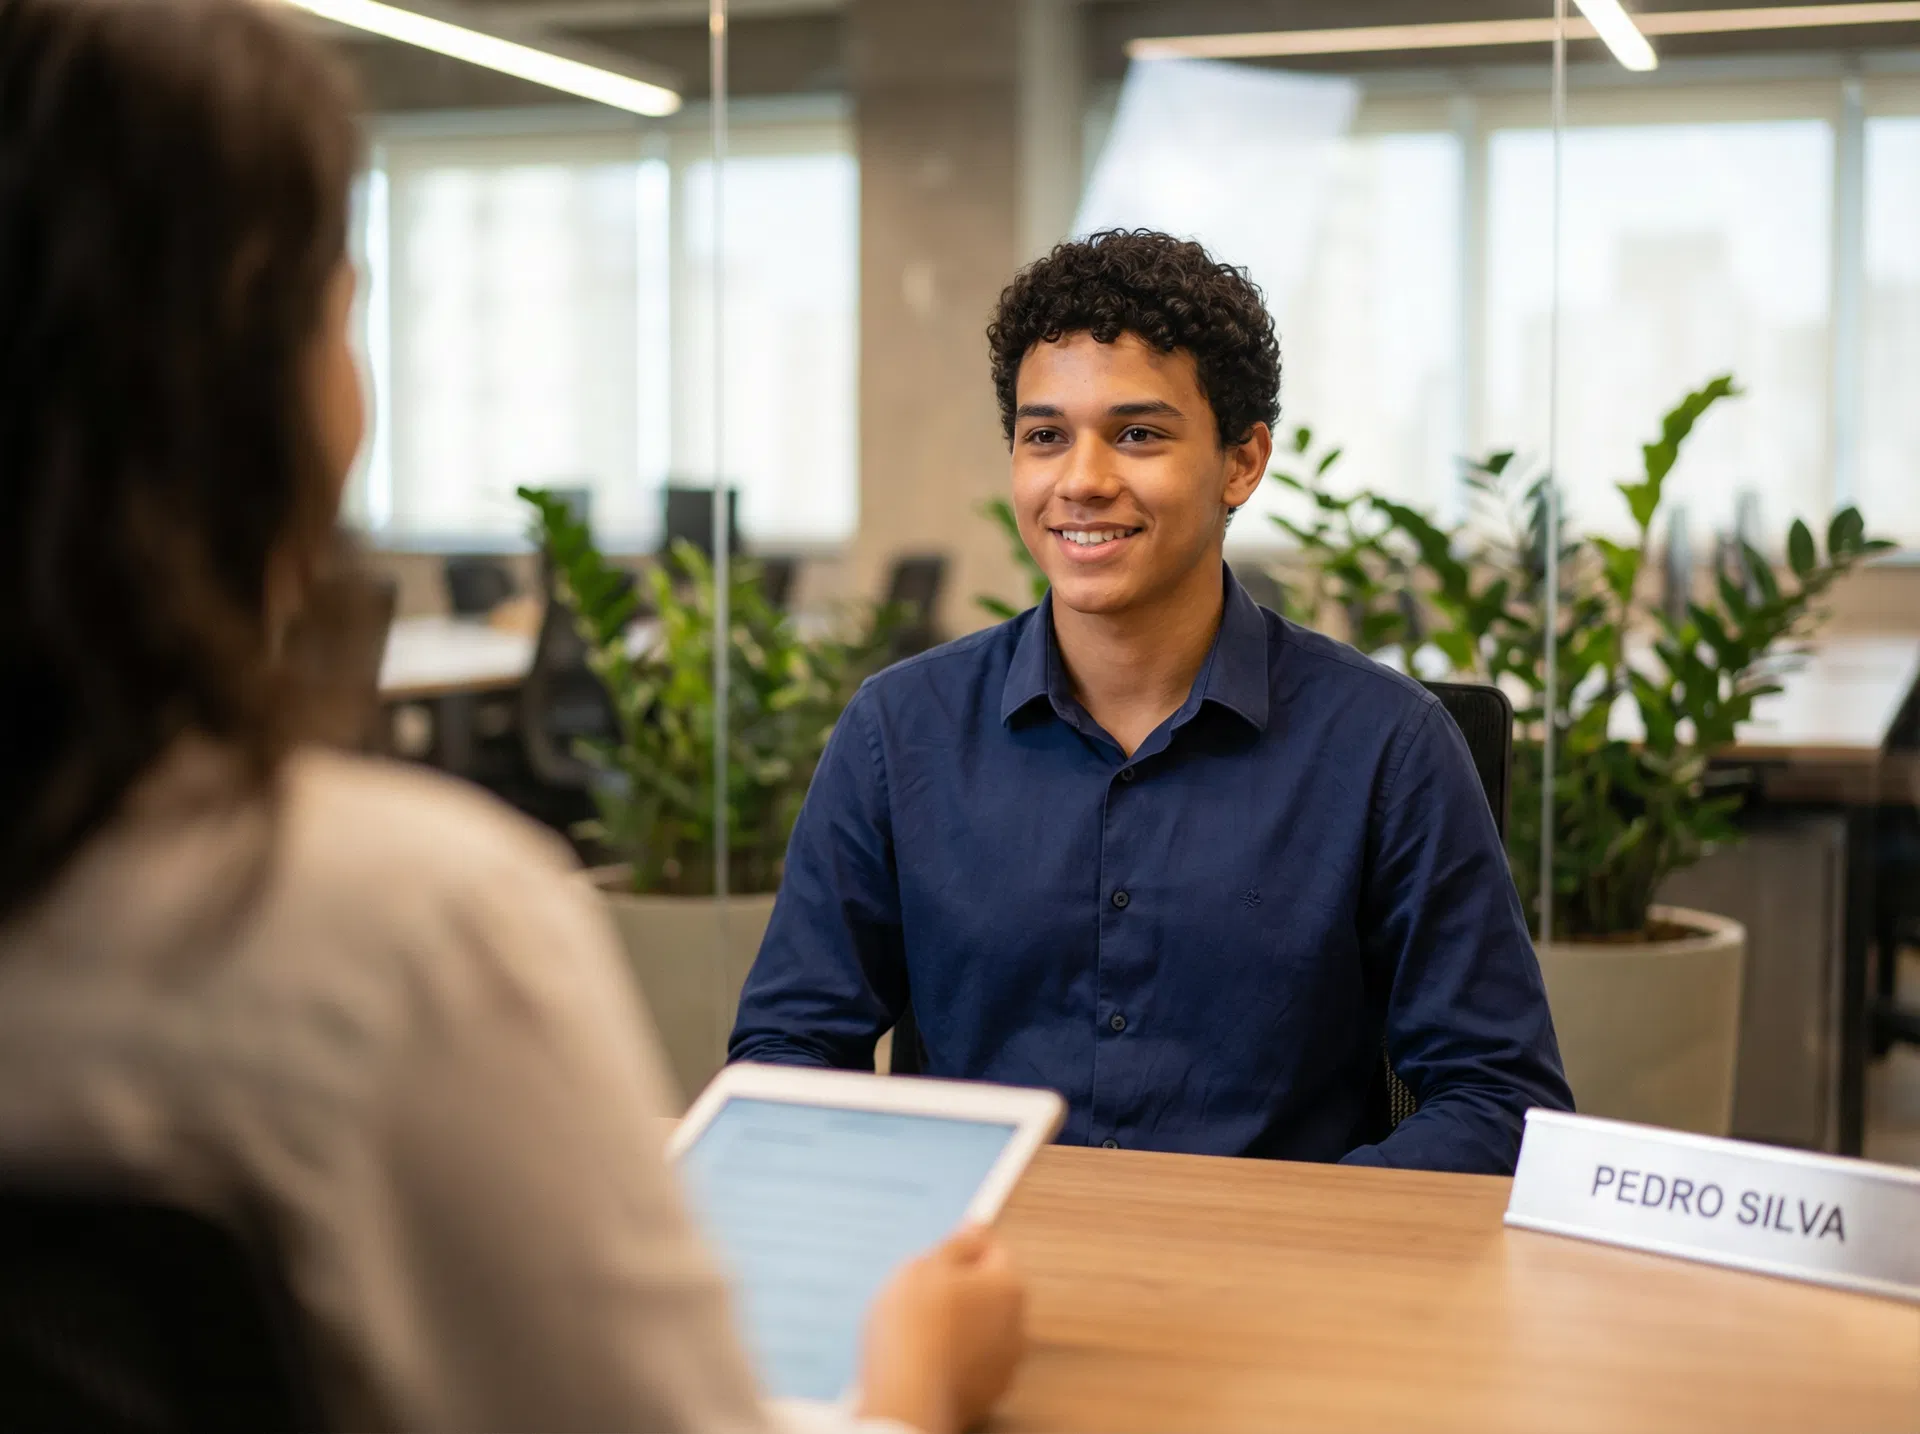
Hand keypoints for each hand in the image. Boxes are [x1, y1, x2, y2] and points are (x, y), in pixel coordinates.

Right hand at [855, 1225, 1026, 1433]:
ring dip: (961, 1326)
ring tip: (920, 1330)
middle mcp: (1017, 1325)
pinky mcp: (988, 1394)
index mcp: (1008, 1286)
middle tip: (923, 1294)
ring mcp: (1005, 1364)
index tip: (940, 1253)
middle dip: (963, 1289)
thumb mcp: (924, 1266)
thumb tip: (975, 1231)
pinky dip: (956, 1358)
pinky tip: (927, 1358)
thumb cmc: (913, 1326)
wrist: (908, 1396)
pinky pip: (973, 1363)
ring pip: (983, 1330)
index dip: (965, 1248)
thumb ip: (956, 1245)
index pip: (995, 1251)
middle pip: (991, 1293)